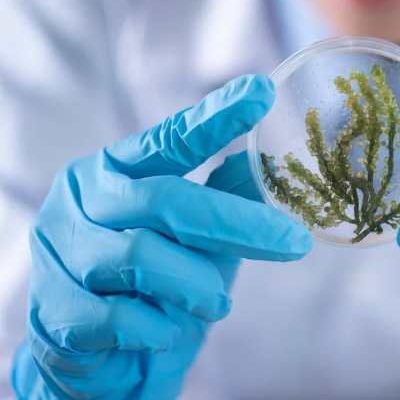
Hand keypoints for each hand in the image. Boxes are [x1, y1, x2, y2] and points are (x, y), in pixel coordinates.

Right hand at [13, 76, 311, 398]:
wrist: (95, 352)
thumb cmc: (152, 281)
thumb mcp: (193, 235)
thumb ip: (222, 197)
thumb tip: (268, 163)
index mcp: (116, 170)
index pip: (170, 139)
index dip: (216, 117)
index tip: (262, 92)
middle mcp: (83, 200)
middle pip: (167, 200)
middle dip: (239, 223)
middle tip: (295, 242)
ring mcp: (63, 252)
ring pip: (144, 257)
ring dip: (198, 285)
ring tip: (217, 303)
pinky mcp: (59, 310)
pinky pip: (124, 316)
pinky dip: (161, 326)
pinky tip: (168, 329)